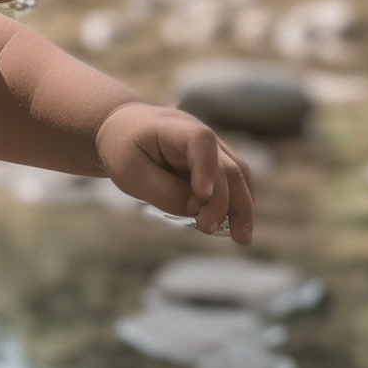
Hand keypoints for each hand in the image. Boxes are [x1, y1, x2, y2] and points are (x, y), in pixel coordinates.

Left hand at [96, 102, 253, 245]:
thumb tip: (196, 208)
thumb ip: (163, 192)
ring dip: (242, 207)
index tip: (202, 194)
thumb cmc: (125, 148)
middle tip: (207, 228)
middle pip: (226, 165)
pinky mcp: (216, 163)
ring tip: (241, 238)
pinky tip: (237, 227)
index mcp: (174, 128)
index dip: (207, 167)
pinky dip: (238, 204)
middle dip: (223, 201)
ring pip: (239, 175)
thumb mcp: (129, 172)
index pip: (201, 140)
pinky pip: (235, 183)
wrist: (126, 130)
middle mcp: (201, 135)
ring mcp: (212, 148)